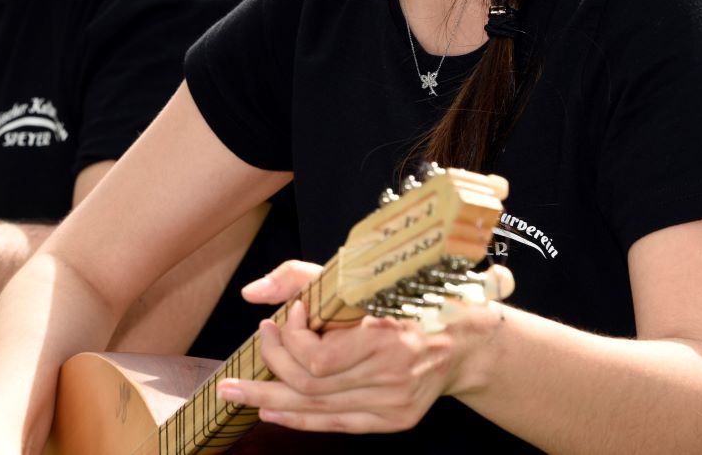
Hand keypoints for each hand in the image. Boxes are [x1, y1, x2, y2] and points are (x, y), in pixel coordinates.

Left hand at [215, 259, 493, 433]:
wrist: (463, 339)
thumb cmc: (408, 298)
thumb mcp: (360, 276)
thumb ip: (301, 277)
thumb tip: (252, 293)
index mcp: (386, 338)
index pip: (319, 359)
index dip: (291, 340)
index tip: (287, 315)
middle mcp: (391, 377)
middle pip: (311, 387)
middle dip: (267, 375)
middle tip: (240, 364)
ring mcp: (393, 404)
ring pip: (319, 409)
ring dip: (272, 402)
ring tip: (237, 394)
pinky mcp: (394, 420)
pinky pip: (337, 424)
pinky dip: (300, 420)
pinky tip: (272, 413)